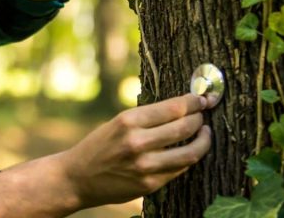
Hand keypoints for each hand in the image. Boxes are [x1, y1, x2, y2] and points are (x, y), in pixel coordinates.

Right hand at [62, 94, 211, 206]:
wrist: (78, 178)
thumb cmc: (99, 146)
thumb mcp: (117, 123)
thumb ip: (146, 118)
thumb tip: (182, 108)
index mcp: (128, 121)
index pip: (174, 108)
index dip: (193, 102)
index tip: (202, 98)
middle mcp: (137, 142)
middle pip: (184, 127)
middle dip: (199, 118)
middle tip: (203, 114)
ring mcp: (145, 166)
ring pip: (189, 152)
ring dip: (203, 140)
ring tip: (205, 133)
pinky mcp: (150, 185)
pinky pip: (179, 169)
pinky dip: (189, 158)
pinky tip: (190, 151)